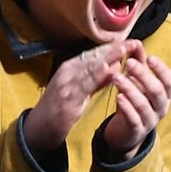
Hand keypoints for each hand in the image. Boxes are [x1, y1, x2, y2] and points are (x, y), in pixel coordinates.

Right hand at [23, 39, 170, 159]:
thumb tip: (114, 67)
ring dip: (108, 57)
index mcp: (70, 68)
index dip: (113, 47)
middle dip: (114, 49)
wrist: (37, 129)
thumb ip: (96, 80)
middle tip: (133, 42)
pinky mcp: (66, 98)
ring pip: (89, 67)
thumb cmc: (58, 109)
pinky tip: (108, 68)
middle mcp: (67, 72)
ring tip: (124, 49)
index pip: (94, 53)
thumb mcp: (80, 91)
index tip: (130, 42)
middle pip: (93, 57)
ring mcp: (65, 84)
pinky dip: (96, 75)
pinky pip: (84, 84)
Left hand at [99, 40, 170, 158]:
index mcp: (166, 95)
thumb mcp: (138, 82)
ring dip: (130, 89)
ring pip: (144, 104)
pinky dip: (126, 107)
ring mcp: (150, 120)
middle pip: (157, 91)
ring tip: (116, 77)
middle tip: (127, 63)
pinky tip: (118, 97)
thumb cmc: (135, 102)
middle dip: (143, 75)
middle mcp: (162, 108)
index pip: (170, 81)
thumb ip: (139, 63)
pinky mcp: (137, 131)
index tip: (150, 58)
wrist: (126, 133)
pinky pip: (134, 119)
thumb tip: (137, 42)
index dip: (162, 70)